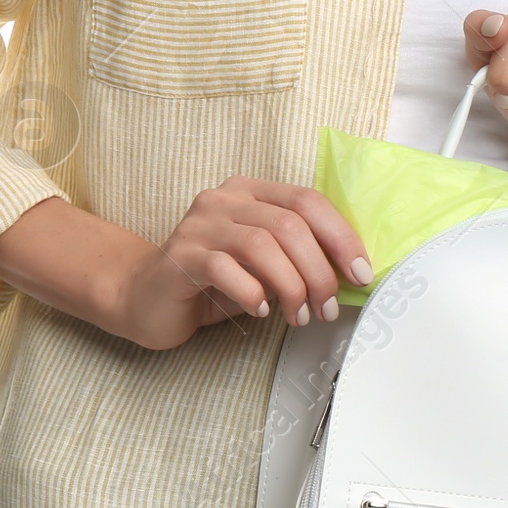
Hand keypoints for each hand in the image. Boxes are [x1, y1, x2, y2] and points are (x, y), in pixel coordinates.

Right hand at [117, 175, 373, 350]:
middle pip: (289, 224)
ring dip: (292, 286)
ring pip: (263, 245)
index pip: (307, 200)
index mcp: (250, 191)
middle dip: (319, 271)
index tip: (361, 274)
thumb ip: (295, 255)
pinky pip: (225, 269)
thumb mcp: (261, 263)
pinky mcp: (180, 256)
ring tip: (299, 316)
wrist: (146, 297)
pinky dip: (252, 292)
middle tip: (328, 308)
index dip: (340, 236)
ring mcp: (199, 225)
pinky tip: (261, 310)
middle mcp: (224, 199)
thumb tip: (348, 275)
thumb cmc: (212, 282)